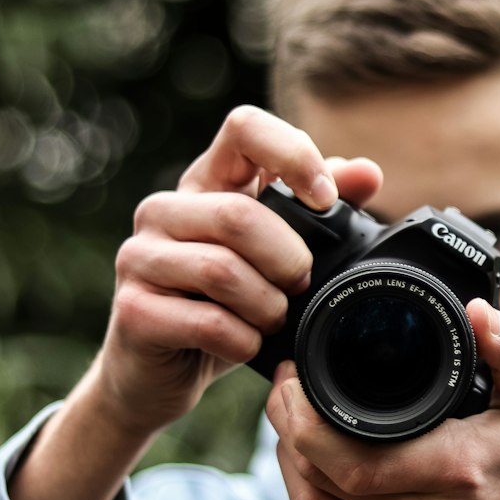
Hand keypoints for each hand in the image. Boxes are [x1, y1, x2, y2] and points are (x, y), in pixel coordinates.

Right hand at [95, 104, 381, 437]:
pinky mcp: (133, 311)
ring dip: (267, 306)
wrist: (165, 372)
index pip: (245, 128)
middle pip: (238, 215)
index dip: (293, 155)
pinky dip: (244, 341)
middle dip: (288, 260)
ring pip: (222, 270)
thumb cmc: (226, 304)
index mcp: (207, 182)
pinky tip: (246, 343)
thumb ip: (320, 212)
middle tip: (299, 285)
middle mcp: (163, 209)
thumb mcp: (277, 255)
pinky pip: (208, 323)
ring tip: (272, 318)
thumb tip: (367, 173)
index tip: (324, 201)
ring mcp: (139, 257)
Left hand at [266, 299, 499, 499]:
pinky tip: (306, 462)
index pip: (353, 461)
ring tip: (291, 420)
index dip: (306, 421)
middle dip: (289, 430)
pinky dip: (305, 494)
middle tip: (285, 390)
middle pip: (322, 483)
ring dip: (289, 461)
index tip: (296, 376)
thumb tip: (476, 311)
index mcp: (457, 473)